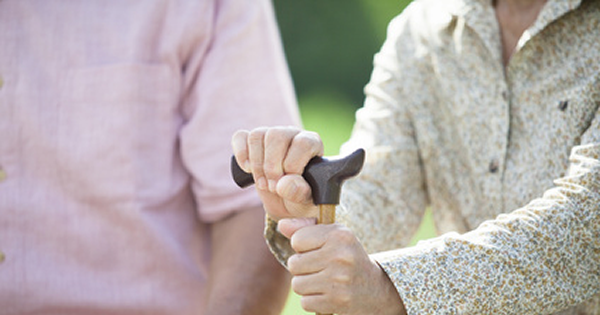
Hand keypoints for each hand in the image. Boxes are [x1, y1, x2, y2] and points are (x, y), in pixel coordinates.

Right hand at [231, 127, 322, 219]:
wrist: (285, 202)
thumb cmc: (300, 197)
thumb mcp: (305, 200)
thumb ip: (300, 192)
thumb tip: (283, 184)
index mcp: (312, 144)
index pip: (302, 143)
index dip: (292, 164)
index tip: (286, 184)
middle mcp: (292, 134)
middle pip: (277, 135)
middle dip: (271, 166)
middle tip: (273, 187)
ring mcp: (271, 134)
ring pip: (257, 135)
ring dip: (256, 164)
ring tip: (263, 184)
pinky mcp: (252, 141)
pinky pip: (241, 137)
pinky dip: (241, 154)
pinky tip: (247, 169)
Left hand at [278, 218, 406, 314]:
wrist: (375, 288)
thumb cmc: (347, 256)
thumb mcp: (332, 235)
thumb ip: (305, 228)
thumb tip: (281, 225)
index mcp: (339, 235)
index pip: (297, 240)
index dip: (302, 246)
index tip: (316, 249)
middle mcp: (340, 256)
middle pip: (293, 264)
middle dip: (302, 267)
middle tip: (319, 267)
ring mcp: (339, 280)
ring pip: (297, 284)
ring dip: (305, 284)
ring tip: (322, 280)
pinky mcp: (337, 301)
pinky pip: (305, 302)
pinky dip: (312, 299)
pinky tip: (326, 293)